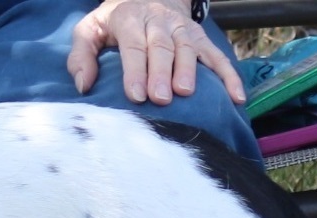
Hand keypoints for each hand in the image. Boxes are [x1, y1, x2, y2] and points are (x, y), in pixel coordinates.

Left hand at [68, 0, 245, 105]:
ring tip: (187, 93)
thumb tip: (83, 85)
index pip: (134, 46)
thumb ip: (81, 55)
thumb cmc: (114, 23)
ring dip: (189, 70)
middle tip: (162, 98)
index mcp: (130, 20)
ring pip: (187, 48)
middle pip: (162, 47)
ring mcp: (183, 29)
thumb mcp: (90, 30)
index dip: (136, 70)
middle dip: (162, 72)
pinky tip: (235, 96)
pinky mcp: (200, 38)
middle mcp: (159, 21)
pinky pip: (217, 56)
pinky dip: (228, 75)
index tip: (136, 95)